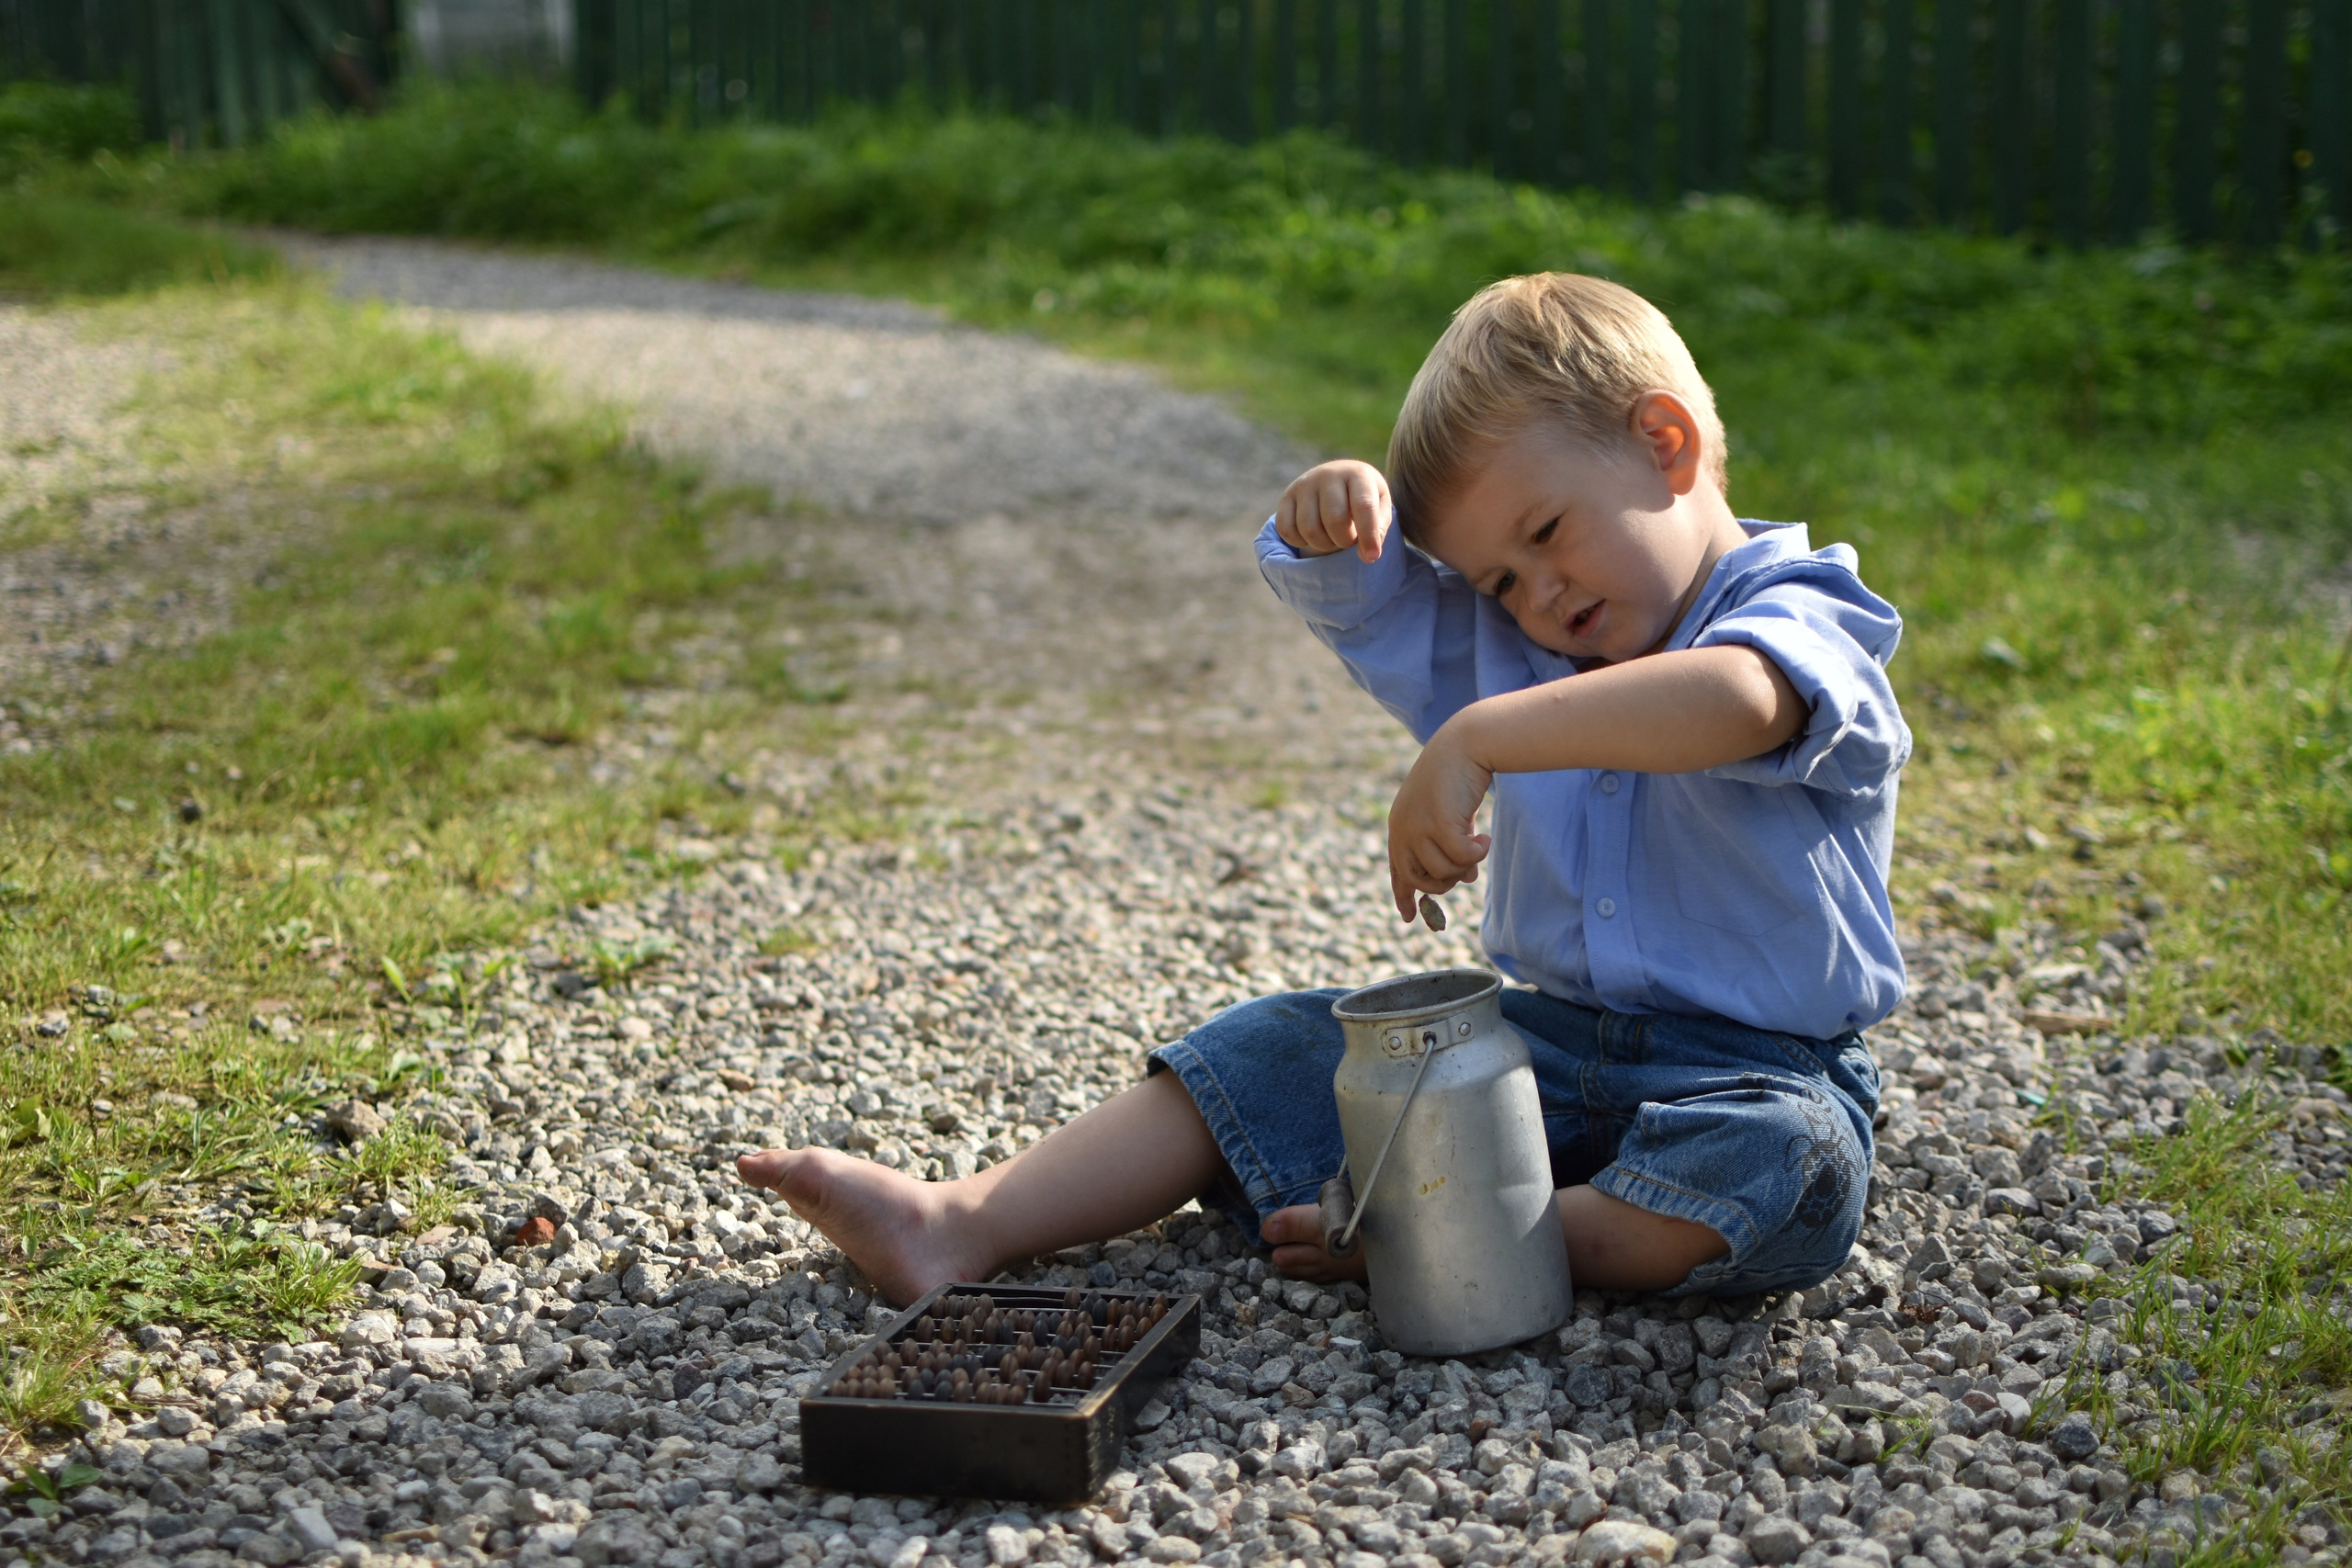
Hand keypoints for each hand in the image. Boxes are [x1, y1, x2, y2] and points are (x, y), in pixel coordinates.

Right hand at [1275, 460, 1391, 561]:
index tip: (1372, 557)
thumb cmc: (1362, 498)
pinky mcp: (1286, 497)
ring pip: (1309, 528)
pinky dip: (1300, 542)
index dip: (1368, 535)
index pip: (1363, 506)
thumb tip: (1367, 555)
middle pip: (1334, 519)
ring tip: (1333, 538)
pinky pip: (1287, 530)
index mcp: (1358, 474)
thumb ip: (1378, 529)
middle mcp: (1328, 474)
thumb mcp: (1380, 507)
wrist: (1337, 478)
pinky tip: (1313, 536)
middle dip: (1344, 540)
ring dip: (1323, 544)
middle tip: (1349, 540)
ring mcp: (1304, 484)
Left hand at [1387, 722, 1492, 918]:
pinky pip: (1461, 859)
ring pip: (1441, 872)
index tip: (1408, 917)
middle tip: (1466, 871)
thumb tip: (1465, 878)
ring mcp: (1417, 826)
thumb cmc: (1459, 778)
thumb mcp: (1451, 818)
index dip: (1403, 894)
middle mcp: (1401, 828)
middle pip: (1418, 878)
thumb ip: (1451, 847)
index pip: (1397, 869)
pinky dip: (1476, 854)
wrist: (1465, 745)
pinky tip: (1485, 838)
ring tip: (1478, 845)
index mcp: (1399, 825)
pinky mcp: (1438, 823)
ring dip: (1464, 866)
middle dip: (1443, 882)